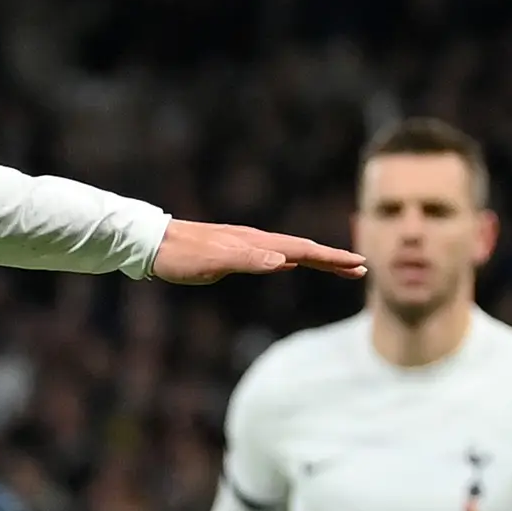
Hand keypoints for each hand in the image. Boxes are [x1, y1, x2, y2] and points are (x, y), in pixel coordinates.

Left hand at [151, 220, 365, 284]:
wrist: (151, 244)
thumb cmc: (180, 256)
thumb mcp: (212, 262)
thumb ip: (248, 261)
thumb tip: (285, 261)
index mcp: (256, 243)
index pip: (303, 250)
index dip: (332, 258)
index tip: (359, 264)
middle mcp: (255, 241)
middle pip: (303, 249)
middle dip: (332, 259)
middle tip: (360, 269)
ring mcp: (245, 245)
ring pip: (290, 251)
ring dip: (316, 259)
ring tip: (337, 267)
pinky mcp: (234, 253)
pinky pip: (273, 256)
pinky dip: (291, 260)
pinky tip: (290, 264)